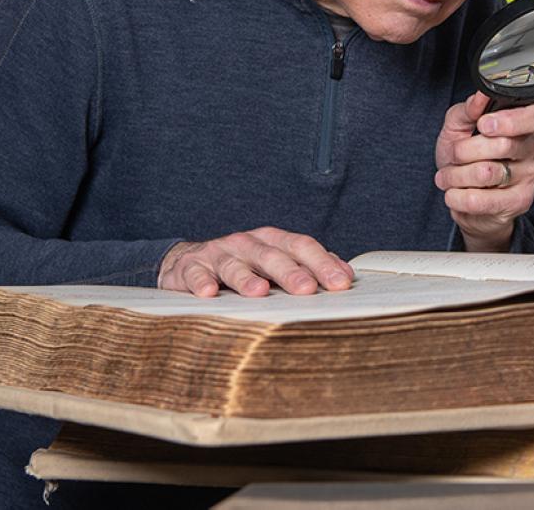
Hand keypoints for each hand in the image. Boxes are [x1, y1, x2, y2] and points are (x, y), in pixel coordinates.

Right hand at [157, 227, 354, 297]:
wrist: (188, 262)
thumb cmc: (243, 267)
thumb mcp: (275, 263)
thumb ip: (309, 267)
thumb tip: (345, 275)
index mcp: (271, 240)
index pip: (301, 247)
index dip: (321, 263)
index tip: (340, 283)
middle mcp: (246, 243)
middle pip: (271, 255)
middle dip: (290, 272)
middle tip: (307, 289)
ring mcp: (217, 254)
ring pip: (234, 264)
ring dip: (246, 278)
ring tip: (259, 292)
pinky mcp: (189, 268)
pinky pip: (195, 274)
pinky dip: (201, 282)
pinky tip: (208, 292)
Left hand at [434, 93, 533, 251]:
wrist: (467, 197)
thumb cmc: (467, 158)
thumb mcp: (460, 127)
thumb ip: (468, 110)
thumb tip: (479, 97)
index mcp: (528, 124)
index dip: (510, 120)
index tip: (482, 125)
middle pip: (504, 144)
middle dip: (465, 150)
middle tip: (454, 154)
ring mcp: (530, 177)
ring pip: (487, 173)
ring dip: (456, 175)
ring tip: (448, 176)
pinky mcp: (519, 202)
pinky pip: (482, 200)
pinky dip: (459, 197)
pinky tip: (455, 193)